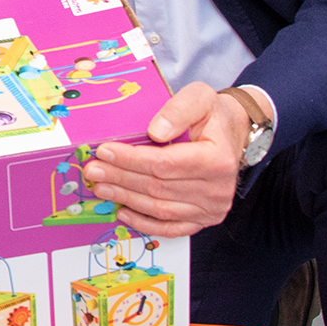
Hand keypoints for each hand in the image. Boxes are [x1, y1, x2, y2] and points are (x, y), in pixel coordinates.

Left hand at [82, 82, 245, 237]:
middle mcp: (218, 189)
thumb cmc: (213, 116)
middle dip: (120, 178)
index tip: (104, 151)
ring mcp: (212, 208)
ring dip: (126, 199)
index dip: (131, 159)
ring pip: (160, 208)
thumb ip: (179, 110)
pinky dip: (145, 222)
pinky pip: (171, 227)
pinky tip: (123, 212)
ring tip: (101, 187)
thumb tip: (155, 130)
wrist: (233, 135)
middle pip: (158, 188)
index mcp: (218, 160)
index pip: (164, 164)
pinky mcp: (205, 218)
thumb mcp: (200, 98)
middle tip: (93, 170)